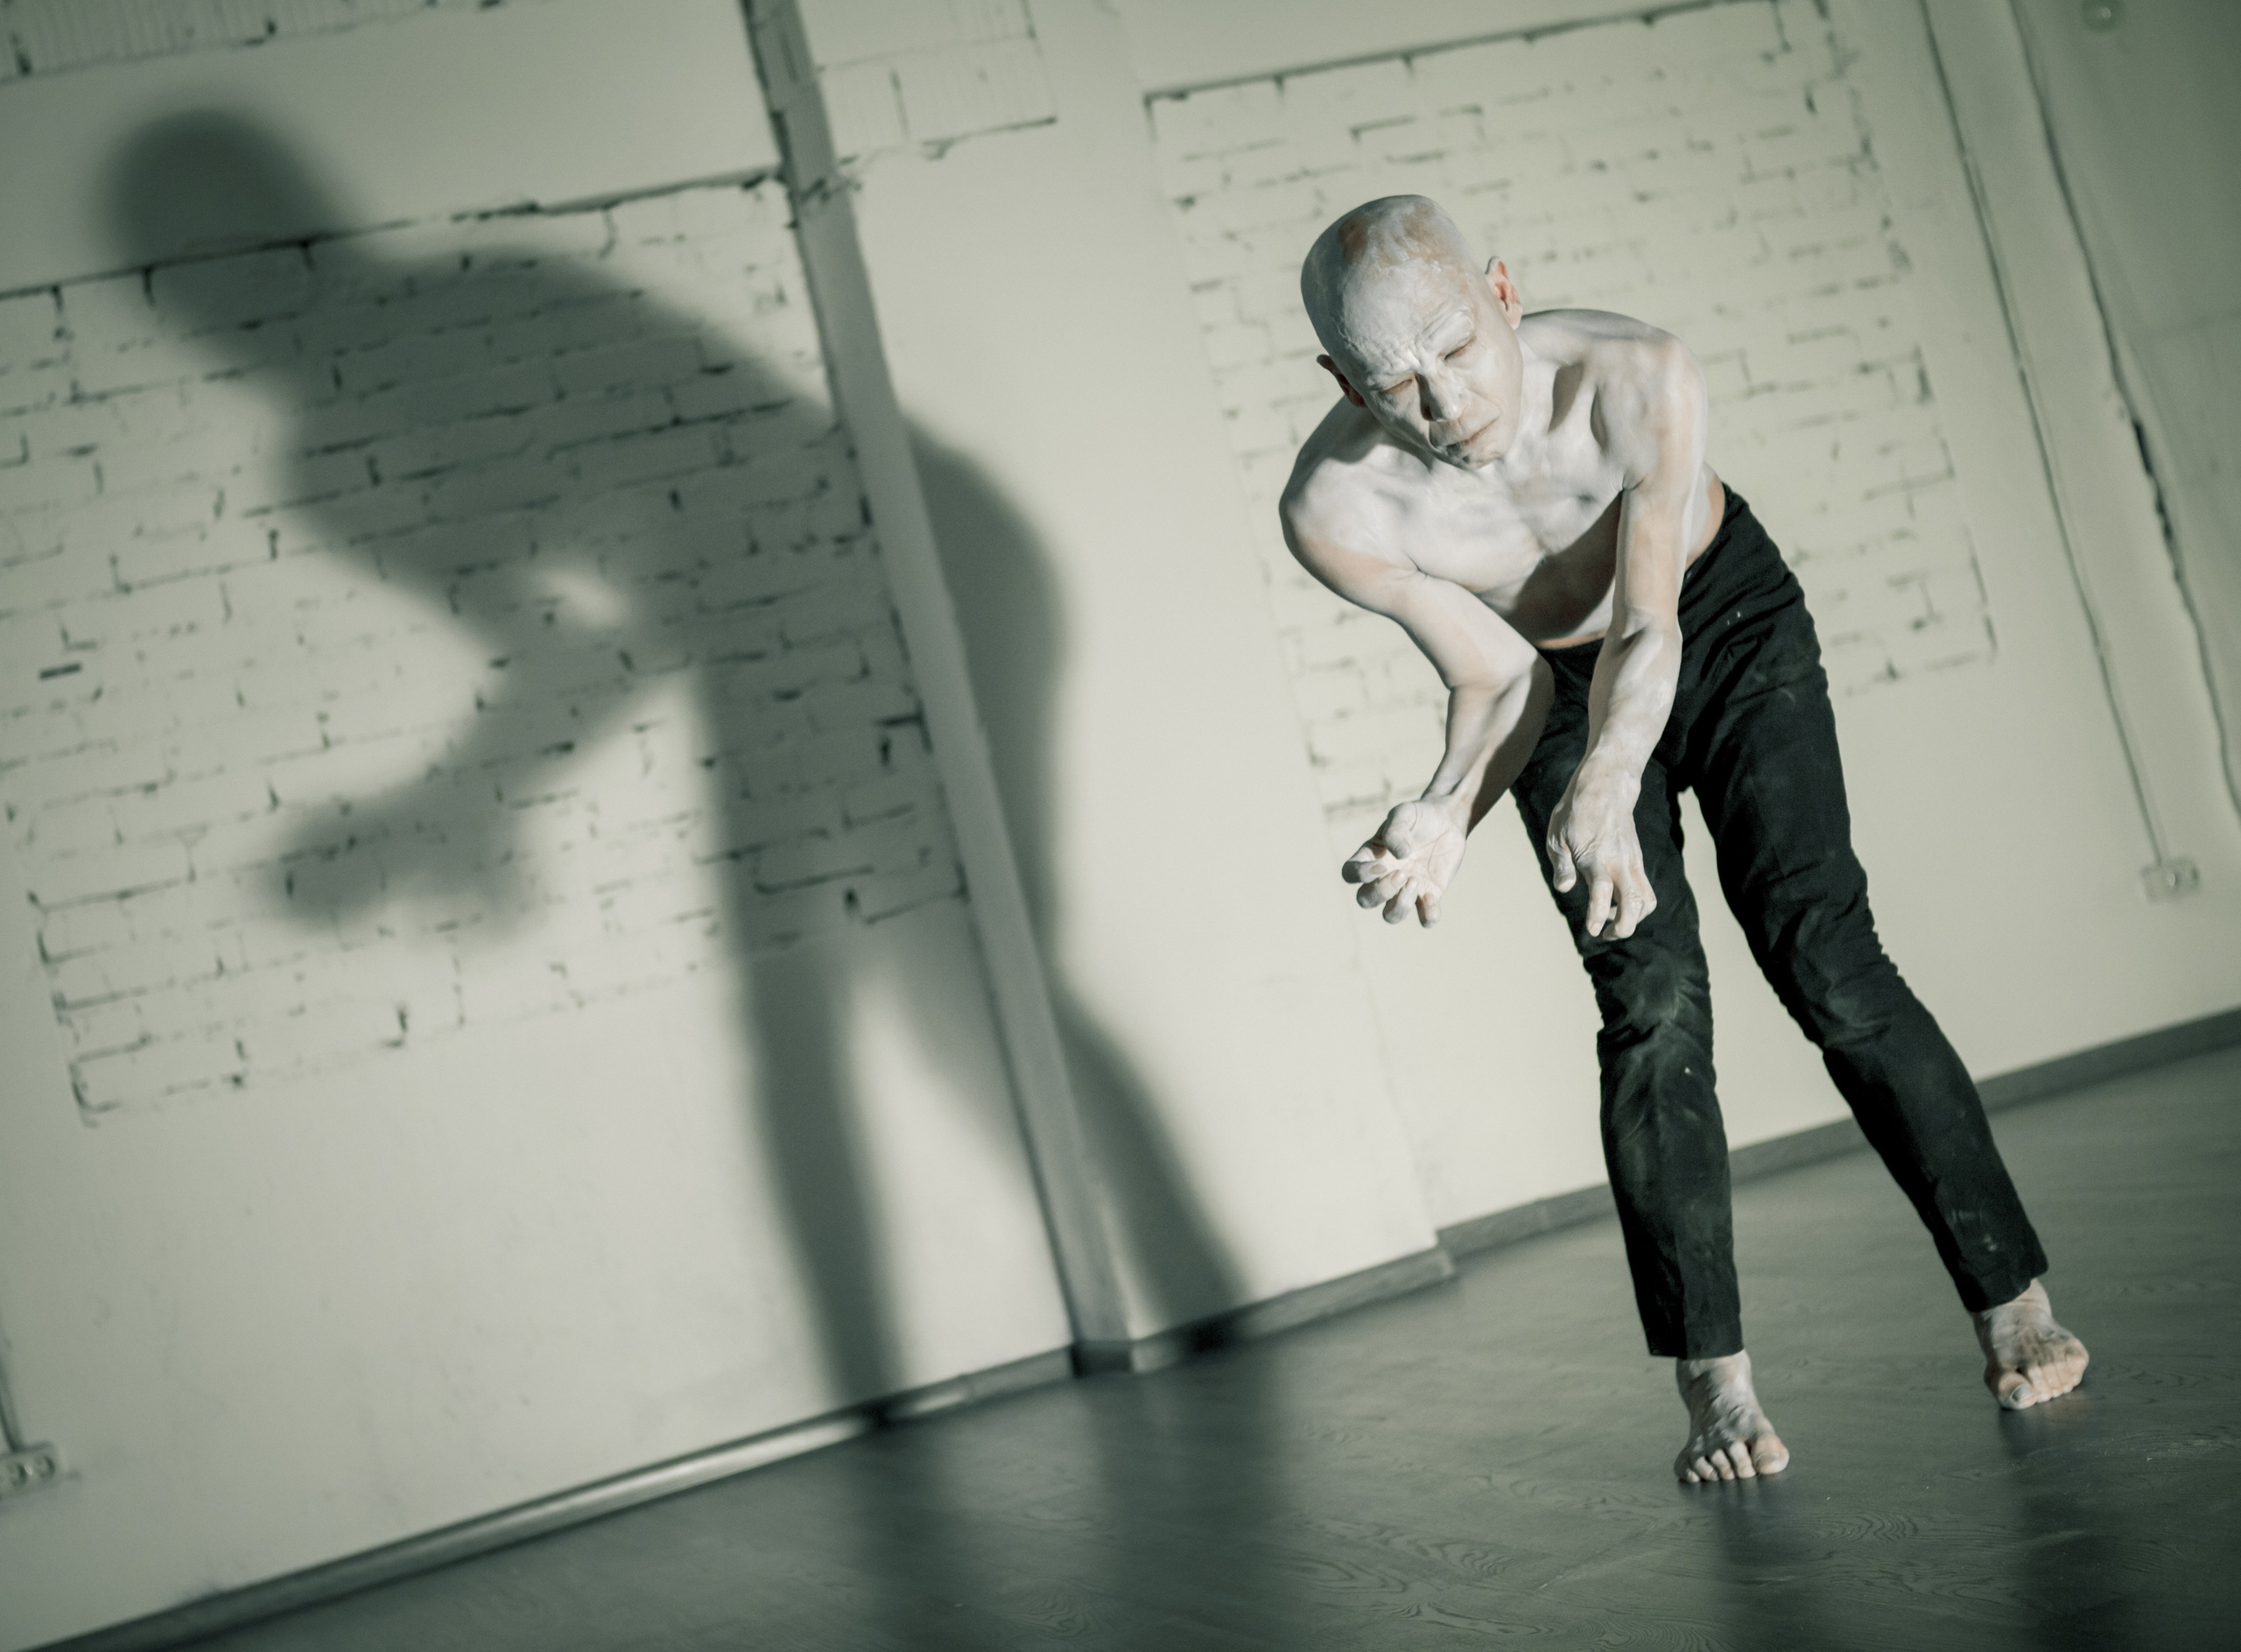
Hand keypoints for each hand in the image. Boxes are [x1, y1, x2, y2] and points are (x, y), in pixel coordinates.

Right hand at [1342, 799, 1466, 926]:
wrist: (1448, 821)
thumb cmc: (1420, 816)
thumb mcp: (1405, 813)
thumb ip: (1396, 830)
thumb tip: (1399, 854)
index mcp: (1371, 857)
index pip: (1349, 874)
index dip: (1359, 875)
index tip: (1382, 865)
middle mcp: (1384, 878)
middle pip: (1365, 900)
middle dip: (1382, 892)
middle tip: (1403, 873)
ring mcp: (1406, 890)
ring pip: (1391, 916)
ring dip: (1400, 906)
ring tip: (1416, 881)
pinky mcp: (1429, 896)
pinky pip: (1425, 920)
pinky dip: (1428, 915)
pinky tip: (1432, 896)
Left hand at [1545, 770, 1655, 939]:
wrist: (1606, 787)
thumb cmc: (1575, 812)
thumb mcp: (1557, 835)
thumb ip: (1562, 865)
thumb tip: (1566, 888)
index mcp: (1595, 855)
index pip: (1601, 891)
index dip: (1597, 914)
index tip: (1592, 930)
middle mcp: (1619, 861)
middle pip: (1635, 902)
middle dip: (1624, 926)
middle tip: (1605, 934)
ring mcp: (1632, 861)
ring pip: (1646, 900)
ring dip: (1633, 919)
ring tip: (1610, 924)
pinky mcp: (1638, 861)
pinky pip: (1645, 891)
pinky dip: (1635, 906)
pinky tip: (1614, 906)